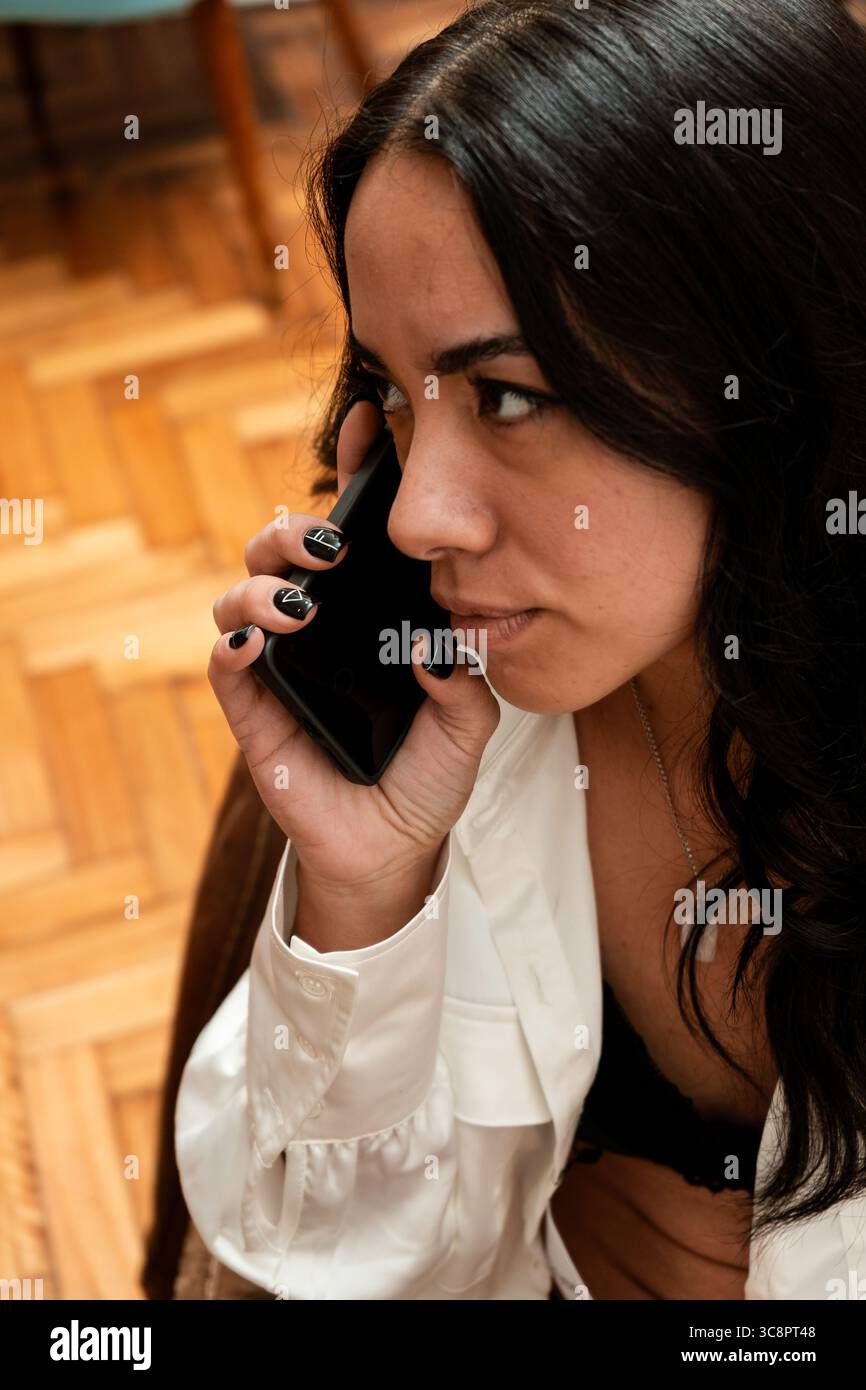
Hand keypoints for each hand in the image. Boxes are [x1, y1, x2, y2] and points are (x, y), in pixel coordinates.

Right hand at [207, 398, 500, 890]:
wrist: (395, 846)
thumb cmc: (427, 774)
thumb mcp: (468, 722)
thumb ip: (465, 681)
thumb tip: (433, 648)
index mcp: (367, 612)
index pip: (353, 531)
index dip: (356, 472)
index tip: (372, 422)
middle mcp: (319, 626)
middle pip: (283, 549)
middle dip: (295, 527)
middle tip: (331, 542)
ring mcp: (281, 664)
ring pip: (241, 595)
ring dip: (263, 583)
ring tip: (299, 601)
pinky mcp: (253, 711)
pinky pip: (226, 664)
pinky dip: (234, 644)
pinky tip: (259, 642)